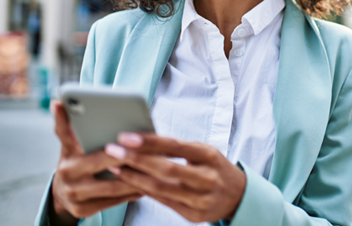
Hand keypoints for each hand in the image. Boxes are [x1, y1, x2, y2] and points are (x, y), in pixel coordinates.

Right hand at [49, 101, 143, 224]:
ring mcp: (75, 195)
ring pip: (114, 185)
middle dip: (130, 154)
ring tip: (159, 166)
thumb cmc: (76, 160)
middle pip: (106, 161)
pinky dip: (133, 192)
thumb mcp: (71, 143)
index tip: (111, 126)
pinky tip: (149, 184)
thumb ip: (69, 125)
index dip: (84, 126)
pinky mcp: (83, 210)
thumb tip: (57, 102)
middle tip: (153, 147)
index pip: (74, 136)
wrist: (63, 194)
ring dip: (138, 176)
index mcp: (67, 153)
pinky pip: (115, 200)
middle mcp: (67, 174)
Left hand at [104, 133, 246, 223]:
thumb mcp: (204, 152)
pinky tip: (130, 183)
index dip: (150, 142)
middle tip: (112, 151)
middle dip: (136, 159)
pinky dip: (145, 192)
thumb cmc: (214, 167)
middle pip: (166, 169)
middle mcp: (207, 178)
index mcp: (210, 156)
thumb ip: (178, 148)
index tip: (126, 137)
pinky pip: (163, 202)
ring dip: (134, 178)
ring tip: (115, 167)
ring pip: (161, 189)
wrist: (238, 195)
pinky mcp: (194, 215)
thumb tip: (143, 140)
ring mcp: (201, 199)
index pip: (176, 147)